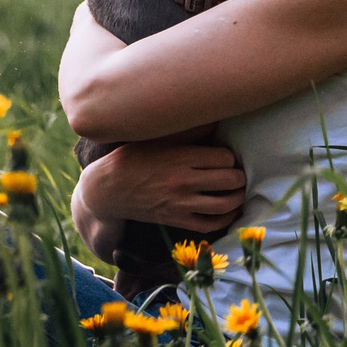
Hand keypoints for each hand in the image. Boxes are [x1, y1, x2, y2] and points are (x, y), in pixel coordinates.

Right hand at [75, 140, 245, 233]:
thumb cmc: (133, 158)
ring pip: (225, 204)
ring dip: (237, 198)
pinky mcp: (176, 220)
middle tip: (236, 173)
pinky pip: (210, 224)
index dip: (230, 157)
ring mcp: (181, 204)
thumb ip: (187, 132)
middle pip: (231, 180)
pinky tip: (229, 212)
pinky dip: (225, 220)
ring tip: (238, 192)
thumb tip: (216, 122)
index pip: (225, 158)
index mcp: (181, 157)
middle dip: (238, 176)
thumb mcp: (157, 138)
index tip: (226, 157)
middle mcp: (184, 181)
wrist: (108, 189)